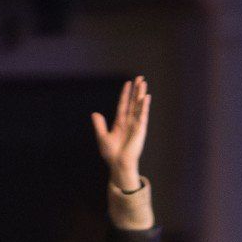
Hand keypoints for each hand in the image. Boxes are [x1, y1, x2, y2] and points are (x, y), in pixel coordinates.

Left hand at [90, 76, 150, 190]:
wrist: (118, 164)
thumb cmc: (111, 154)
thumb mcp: (102, 137)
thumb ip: (99, 125)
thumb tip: (95, 113)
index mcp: (120, 122)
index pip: (123, 104)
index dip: (125, 94)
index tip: (128, 83)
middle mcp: (129, 121)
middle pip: (133, 102)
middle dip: (136, 90)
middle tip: (140, 78)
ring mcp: (136, 124)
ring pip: (139, 105)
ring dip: (141, 94)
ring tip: (144, 82)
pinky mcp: (140, 129)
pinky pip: (143, 115)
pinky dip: (145, 106)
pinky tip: (146, 97)